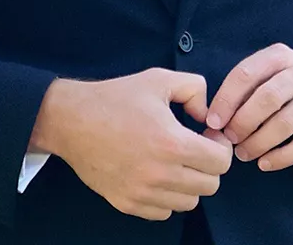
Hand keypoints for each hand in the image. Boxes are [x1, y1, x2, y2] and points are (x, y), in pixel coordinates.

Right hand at [30, 70, 231, 220]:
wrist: (72, 121)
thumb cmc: (117, 98)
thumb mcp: (160, 79)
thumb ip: (196, 89)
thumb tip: (208, 115)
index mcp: (172, 143)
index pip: (221, 163)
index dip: (221, 147)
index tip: (209, 136)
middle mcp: (159, 174)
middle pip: (210, 186)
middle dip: (209, 165)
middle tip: (196, 148)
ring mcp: (142, 193)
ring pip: (189, 202)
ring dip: (190, 183)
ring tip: (177, 162)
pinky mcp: (126, 203)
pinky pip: (164, 212)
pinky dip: (168, 197)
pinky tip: (159, 174)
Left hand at [206, 44, 292, 172]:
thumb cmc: (289, 86)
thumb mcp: (269, 74)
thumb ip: (244, 89)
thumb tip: (215, 119)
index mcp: (280, 56)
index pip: (246, 74)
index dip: (226, 100)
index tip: (213, 122)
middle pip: (267, 98)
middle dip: (243, 123)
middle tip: (230, 139)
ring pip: (284, 124)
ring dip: (258, 143)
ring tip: (244, 154)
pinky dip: (281, 158)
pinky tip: (265, 163)